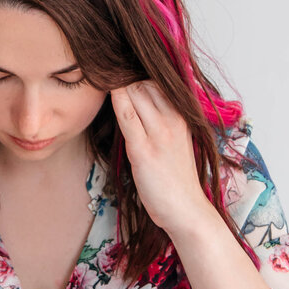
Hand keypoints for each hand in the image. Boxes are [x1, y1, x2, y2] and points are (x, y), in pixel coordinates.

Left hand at [109, 80, 211, 237]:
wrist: (186, 209)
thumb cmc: (177, 178)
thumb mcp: (176, 140)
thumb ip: (161, 119)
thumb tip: (137, 100)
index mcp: (182, 116)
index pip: (156, 81)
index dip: (134, 79)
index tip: (119, 79)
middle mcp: (173, 120)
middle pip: (143, 83)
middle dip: (123, 81)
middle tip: (107, 84)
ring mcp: (159, 134)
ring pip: (134, 92)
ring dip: (115, 88)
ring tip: (102, 88)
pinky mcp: (143, 150)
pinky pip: (126, 114)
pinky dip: (114, 100)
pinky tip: (106, 95)